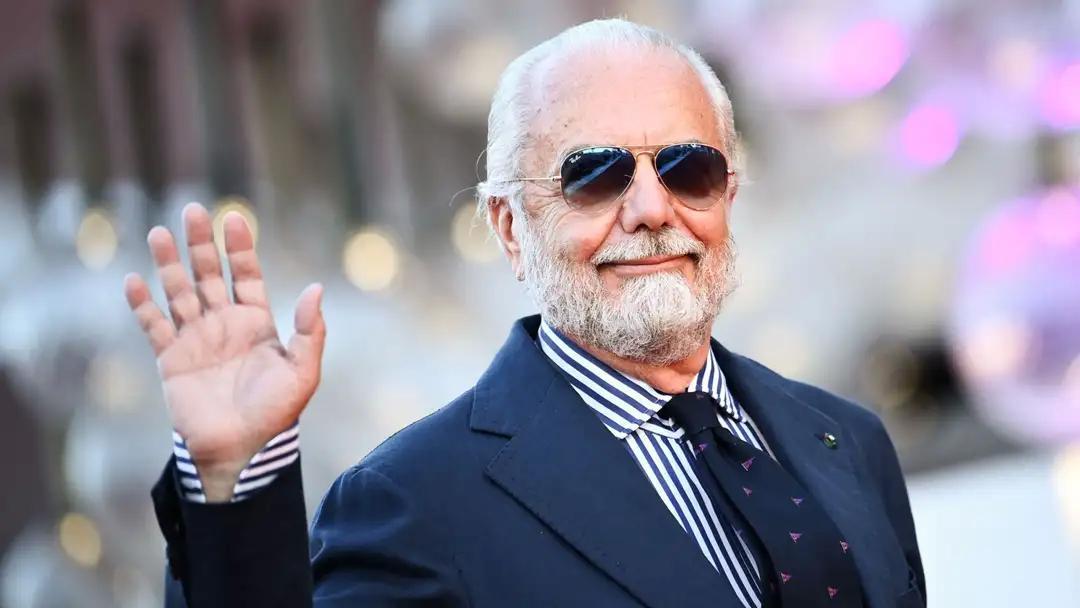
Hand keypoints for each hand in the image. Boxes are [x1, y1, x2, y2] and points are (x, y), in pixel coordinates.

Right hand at [124, 202, 325, 501]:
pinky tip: (134, 281)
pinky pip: (154, 326)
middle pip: (210, 274)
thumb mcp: (304, 371)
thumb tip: (317, 289)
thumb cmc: (277, 413)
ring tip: (159, 233)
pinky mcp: (172, 359)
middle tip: (194, 211)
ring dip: (169, 264)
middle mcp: (224, 324)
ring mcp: (196, 340)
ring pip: (179, 292)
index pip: (246, 275)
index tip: (233, 218)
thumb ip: (311, 331)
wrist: (241, 449)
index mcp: (257, 322)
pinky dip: (143, 304)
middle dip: (201, 244)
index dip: (239, 248)